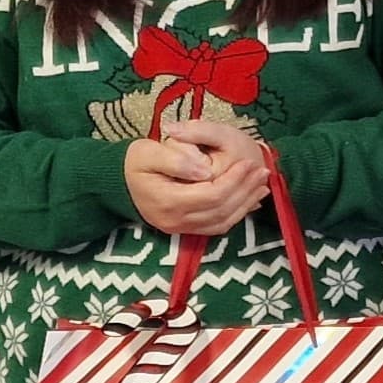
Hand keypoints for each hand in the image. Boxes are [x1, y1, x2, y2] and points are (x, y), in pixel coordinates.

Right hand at [124, 120, 269, 234]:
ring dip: (245, 204)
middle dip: (245, 190)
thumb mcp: (147, 151)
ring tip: (261, 184)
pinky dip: (236, 214)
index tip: (248, 162)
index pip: (211, 195)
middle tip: (262, 170)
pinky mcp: (185, 230)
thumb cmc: (135, 163)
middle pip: (220, 210)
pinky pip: (216, 227)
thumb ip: (176, 158)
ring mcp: (180, 229)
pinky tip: (248, 199)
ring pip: (222, 222)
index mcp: (167, 201)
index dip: (233, 180)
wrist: (119, 183)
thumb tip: (204, 168)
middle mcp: (175, 221)